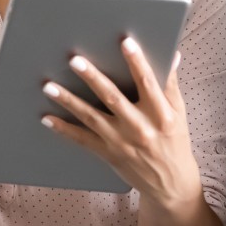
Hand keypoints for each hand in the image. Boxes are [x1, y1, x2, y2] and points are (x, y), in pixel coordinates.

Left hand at [40, 39, 198, 206]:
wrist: (170, 183)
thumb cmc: (175, 141)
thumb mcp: (178, 112)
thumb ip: (170, 84)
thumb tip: (172, 54)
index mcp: (161, 115)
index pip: (148, 83)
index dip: (137, 62)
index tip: (125, 42)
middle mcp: (140, 128)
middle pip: (113, 98)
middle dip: (92, 78)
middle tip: (74, 60)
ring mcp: (121, 142)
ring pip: (91, 117)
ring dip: (68, 101)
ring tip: (49, 86)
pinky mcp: (108, 154)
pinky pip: (82, 139)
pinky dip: (63, 129)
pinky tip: (47, 118)